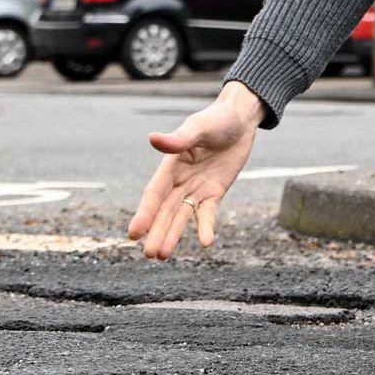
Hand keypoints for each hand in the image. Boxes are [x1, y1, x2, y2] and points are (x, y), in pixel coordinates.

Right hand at [128, 82, 265, 259]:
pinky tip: (206, 243)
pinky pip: (207, 213)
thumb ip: (179, 138)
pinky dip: (205, 227)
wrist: (240, 119)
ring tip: (162, 256)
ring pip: (180, 217)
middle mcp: (178, 181)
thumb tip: (153, 139)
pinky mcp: (214, 193)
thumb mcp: (198, 126)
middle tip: (149, 255)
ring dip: (172, 235)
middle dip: (157, 232)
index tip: (134, 233)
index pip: (154, 194)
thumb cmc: (216, 119)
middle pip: (165, 211)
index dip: (145, 214)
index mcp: (170, 166)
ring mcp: (195, 189)